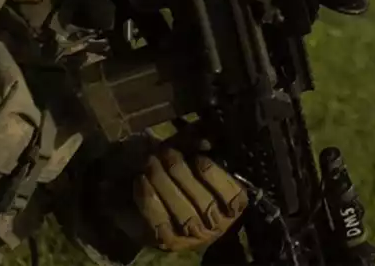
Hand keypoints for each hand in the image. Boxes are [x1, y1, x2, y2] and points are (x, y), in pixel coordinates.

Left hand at [133, 141, 248, 253]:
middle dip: (183, 174)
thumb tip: (201, 133)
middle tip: (166, 153)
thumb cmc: (185, 176)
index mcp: (233, 206)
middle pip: (204, 203)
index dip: (214, 175)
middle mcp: (217, 226)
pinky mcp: (168, 242)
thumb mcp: (196, 158)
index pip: (232, 195)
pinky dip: (149, 199)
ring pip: (183, 214)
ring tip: (151, 163)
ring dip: (164, 184)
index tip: (199, 156)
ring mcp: (193, 237)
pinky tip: (141, 180)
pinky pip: (159, 222)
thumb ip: (200, 145)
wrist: (160, 205)